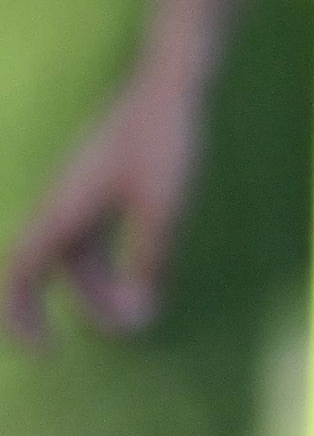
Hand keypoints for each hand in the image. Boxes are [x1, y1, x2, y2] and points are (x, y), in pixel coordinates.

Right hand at [4, 72, 206, 347]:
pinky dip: (111, 263)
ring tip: (144, 308)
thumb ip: (149, 261)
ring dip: (102, 287)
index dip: (21, 313)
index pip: (22, 272)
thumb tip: (138, 313)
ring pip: (76, 256)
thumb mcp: (164, 209)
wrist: (169, 83)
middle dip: (80, 306)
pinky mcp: (102, 184)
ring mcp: (79, 193)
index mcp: (63, 210)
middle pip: (51, 270)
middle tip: (128, 332)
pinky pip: (94, 237)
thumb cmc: (165, 141)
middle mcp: (61, 203)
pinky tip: (144, 278)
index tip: (44, 351)